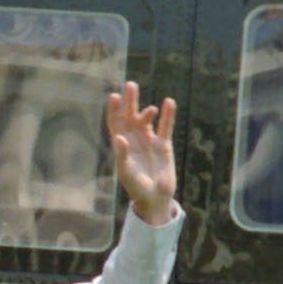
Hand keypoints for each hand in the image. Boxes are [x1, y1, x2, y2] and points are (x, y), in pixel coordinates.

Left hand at [107, 81, 177, 224]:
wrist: (154, 198)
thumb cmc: (136, 187)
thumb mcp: (127, 172)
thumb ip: (122, 155)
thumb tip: (118, 137)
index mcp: (121, 145)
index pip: (115, 123)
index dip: (113, 110)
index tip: (113, 96)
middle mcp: (134, 140)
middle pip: (130, 116)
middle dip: (130, 102)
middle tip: (130, 85)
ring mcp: (149, 141)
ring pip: (147, 120)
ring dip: (147, 111)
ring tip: (151, 109)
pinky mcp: (164, 145)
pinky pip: (165, 127)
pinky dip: (167, 116)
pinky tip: (169, 102)